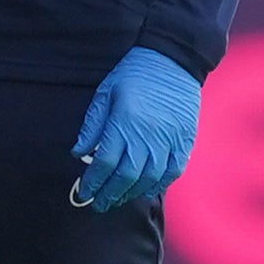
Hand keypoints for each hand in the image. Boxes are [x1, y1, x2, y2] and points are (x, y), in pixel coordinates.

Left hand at [70, 45, 204, 211]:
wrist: (173, 59)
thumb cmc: (135, 73)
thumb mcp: (105, 93)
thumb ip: (92, 125)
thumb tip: (79, 153)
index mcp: (124, 123)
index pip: (105, 163)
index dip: (94, 182)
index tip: (85, 192)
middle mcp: (147, 136)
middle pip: (126, 176)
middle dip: (110, 194)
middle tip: (100, 204)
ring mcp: (169, 140)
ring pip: (150, 178)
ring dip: (132, 193)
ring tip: (120, 199)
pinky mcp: (184, 140)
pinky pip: (173, 171)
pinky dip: (160, 184)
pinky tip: (148, 190)